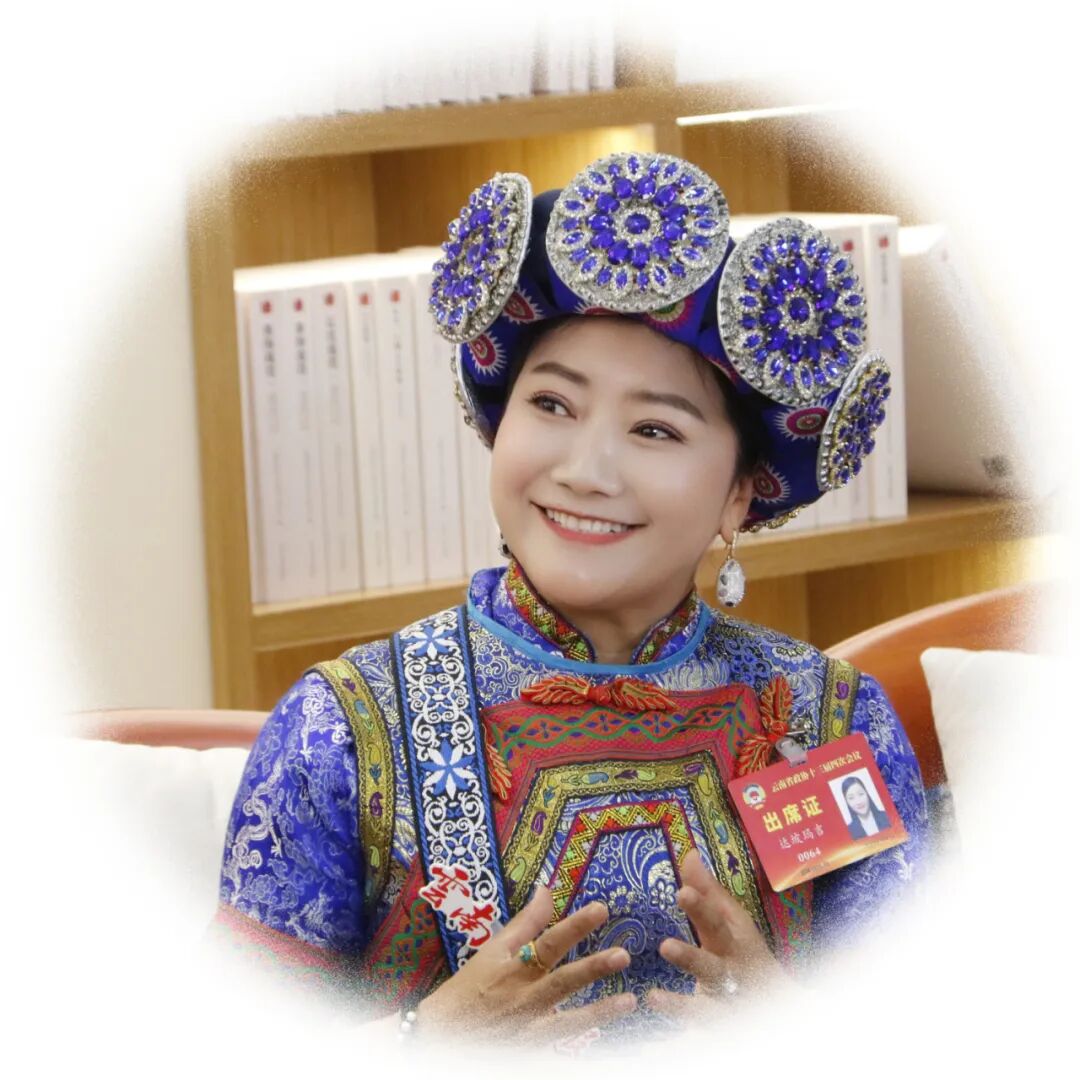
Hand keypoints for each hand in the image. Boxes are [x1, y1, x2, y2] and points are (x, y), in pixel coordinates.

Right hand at [415, 885, 635, 1043]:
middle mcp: (523, 997)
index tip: (601, 909)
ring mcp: (528, 1028)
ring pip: (566, 1022)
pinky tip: (607, 1043)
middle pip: (561, 982)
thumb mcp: (493, 950)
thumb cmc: (469, 987)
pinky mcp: (531, 1050)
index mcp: (514, 967)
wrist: (444, 1035)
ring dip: (598, 1013)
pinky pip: (558, 1047)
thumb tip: (546, 890)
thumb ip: (525, 922)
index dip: (575, 925)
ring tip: (629, 1002)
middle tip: (623, 955)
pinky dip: (580, 1043)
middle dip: (592, 969)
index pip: (548, 942)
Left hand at [648, 849, 787, 1021]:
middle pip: (713, 966)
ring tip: (654, 998)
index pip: (718, 922)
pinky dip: (680, 1026)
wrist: (783, 1007)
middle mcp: (732, 973)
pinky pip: (698, 1030)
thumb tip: (689, 854)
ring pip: (705, 1008)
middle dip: (691, 958)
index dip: (701, 907)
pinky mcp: (719, 1028)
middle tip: (665, 947)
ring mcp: (727, 1005)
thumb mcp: (732, 923)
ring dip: (681, 1004)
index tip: (682, 892)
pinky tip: (656, 1014)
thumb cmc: (746, 954)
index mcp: (734, 942)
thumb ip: (708, 892)